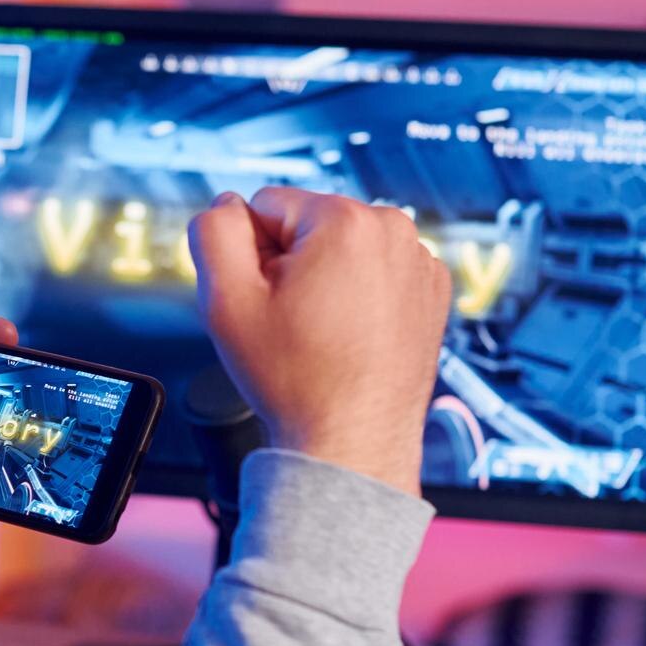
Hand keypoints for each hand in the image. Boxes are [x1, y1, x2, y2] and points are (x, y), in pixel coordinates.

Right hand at [187, 189, 450, 496]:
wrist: (353, 441)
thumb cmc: (296, 380)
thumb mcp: (225, 300)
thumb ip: (214, 232)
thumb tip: (226, 205)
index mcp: (345, 221)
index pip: (266, 207)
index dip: (253, 257)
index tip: (270, 302)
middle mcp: (393, 230)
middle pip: (309, 226)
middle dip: (293, 265)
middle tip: (295, 323)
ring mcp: (419, 261)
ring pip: (343, 249)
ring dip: (327, 280)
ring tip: (326, 332)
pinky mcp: (432, 290)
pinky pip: (376, 273)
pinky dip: (361, 296)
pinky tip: (353, 335)